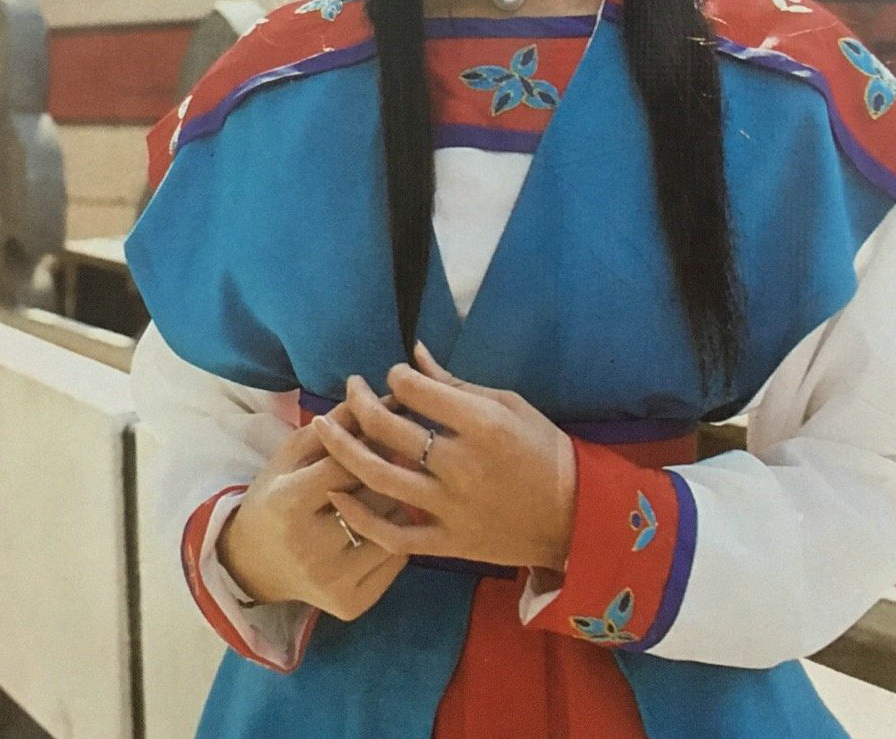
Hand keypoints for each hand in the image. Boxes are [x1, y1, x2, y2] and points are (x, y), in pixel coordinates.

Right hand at [218, 392, 412, 620]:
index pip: (349, 462)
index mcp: (290, 503)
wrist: (253, 565)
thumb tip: (382, 393)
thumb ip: (337, 422)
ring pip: (393, 528)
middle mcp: (311, 549)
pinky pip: (397, 560)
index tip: (386, 429)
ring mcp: (333, 583)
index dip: (372, 441)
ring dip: (397, 505)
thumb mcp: (293, 453)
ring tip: (384, 494)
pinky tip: (381, 527)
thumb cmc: (276, 496)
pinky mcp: (351, 605)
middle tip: (393, 460)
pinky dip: (397, 538)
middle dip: (388, 473)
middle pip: (376, 495)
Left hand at [314, 341, 576, 572]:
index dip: (396, 378)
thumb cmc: (542, 448)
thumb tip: (415, 354)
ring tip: (322, 426)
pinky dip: (361, 516)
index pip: (416, 391)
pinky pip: (392, 533)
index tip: (393, 376)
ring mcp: (450, 507)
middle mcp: (460, 464)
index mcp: (480, 424)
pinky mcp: (447, 542)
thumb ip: (456, 383)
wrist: (573, 515)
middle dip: (360, 401)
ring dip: (344, 449)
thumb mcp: (508, 404)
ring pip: (379, 478)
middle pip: (390, 430)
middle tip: (351, 388)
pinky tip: (338, 494)